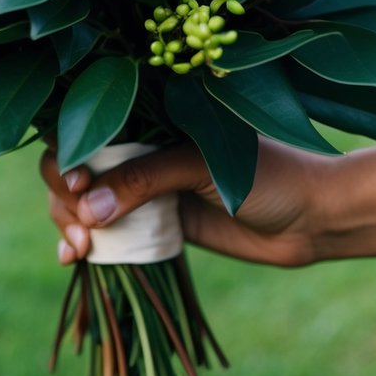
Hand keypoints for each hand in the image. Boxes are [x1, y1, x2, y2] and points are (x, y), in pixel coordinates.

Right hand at [40, 138, 325, 268]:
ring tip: (79, 250)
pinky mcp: (155, 225)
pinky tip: (73, 260)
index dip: (70, 153)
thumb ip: (147, 179)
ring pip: (83, 202)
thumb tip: (88, 209)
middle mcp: (143, 149)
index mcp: (152, 116)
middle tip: (81, 227)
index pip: (90, 125)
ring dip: (68, 224)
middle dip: (65, 195)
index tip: (78, 185)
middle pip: (76, 166)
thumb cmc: (266, 173)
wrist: (311, 218)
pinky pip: (108, 234)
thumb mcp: (203, 166)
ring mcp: (146, 189)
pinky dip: (83, 245)